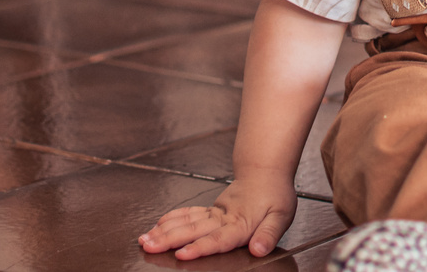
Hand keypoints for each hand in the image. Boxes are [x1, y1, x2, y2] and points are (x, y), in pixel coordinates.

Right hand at [139, 172, 295, 259]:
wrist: (266, 171)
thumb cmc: (276, 196)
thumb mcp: (281, 216)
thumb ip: (269, 234)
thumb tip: (259, 250)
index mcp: (240, 224)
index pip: (217, 239)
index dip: (199, 247)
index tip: (181, 255)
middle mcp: (223, 218)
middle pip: (193, 230)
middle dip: (169, 239)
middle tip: (147, 246)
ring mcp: (215, 213)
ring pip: (186, 222)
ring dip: (164, 231)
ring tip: (144, 240)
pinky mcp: (211, 210)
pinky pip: (188, 213)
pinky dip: (172, 218)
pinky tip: (157, 225)